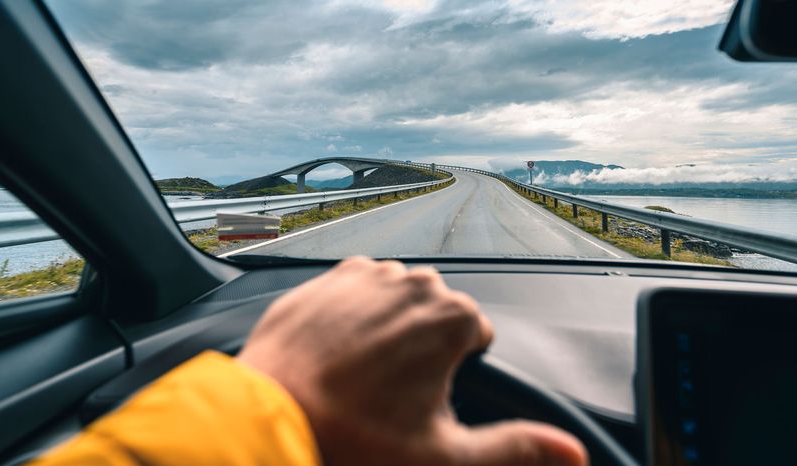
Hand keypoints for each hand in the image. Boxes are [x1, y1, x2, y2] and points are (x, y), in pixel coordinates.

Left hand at [237, 256, 586, 465]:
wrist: (271, 414)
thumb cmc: (354, 438)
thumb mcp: (445, 456)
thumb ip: (516, 448)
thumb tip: (572, 452)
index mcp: (452, 317)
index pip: (476, 333)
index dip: (457, 367)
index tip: (429, 393)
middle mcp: (413, 284)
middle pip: (437, 312)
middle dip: (425, 343)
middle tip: (393, 388)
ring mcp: (366, 275)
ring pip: (397, 296)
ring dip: (391, 324)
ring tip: (364, 370)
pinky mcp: (327, 277)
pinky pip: (357, 288)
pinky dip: (355, 311)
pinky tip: (339, 347)